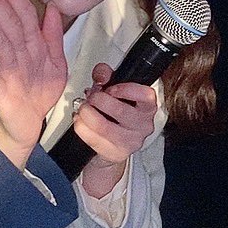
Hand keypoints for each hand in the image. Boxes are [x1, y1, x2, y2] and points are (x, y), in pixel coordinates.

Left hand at [0, 0, 67, 168]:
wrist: (29, 124)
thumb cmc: (41, 92)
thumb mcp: (57, 63)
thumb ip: (54, 34)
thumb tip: (52, 6)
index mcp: (40, 48)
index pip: (27, 15)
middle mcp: (27, 58)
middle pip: (11, 24)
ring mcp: (14, 74)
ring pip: (1, 43)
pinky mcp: (2, 91)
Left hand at [73, 62, 158, 198]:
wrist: (113, 143)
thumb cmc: (116, 114)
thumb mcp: (114, 90)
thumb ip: (107, 76)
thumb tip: (101, 74)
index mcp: (147, 106)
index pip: (145, 95)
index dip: (125, 89)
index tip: (110, 88)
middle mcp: (143, 125)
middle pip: (120, 111)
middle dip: (98, 100)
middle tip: (90, 97)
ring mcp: (131, 141)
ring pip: (103, 126)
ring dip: (86, 113)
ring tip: (82, 109)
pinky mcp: (116, 153)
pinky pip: (93, 138)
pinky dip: (81, 126)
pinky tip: (79, 121)